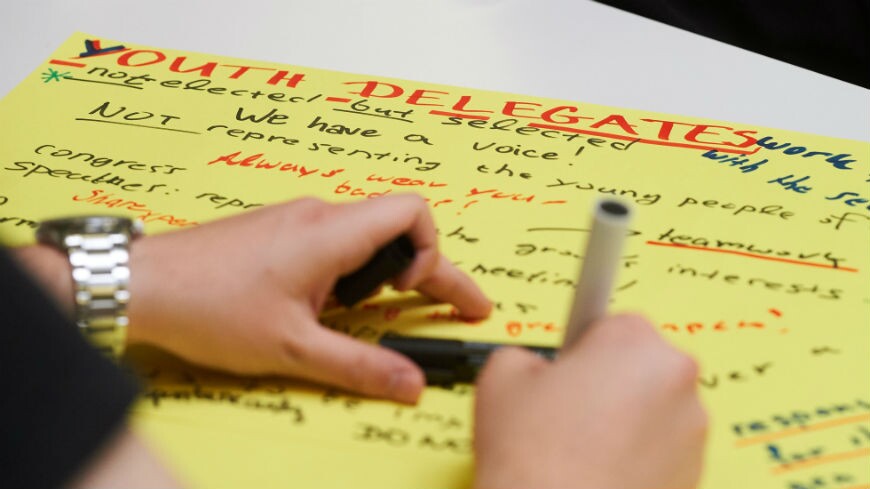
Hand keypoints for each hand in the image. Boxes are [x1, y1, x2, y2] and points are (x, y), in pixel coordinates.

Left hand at [122, 194, 490, 403]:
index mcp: (330, 234)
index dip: (433, 252)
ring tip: (374, 310)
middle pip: (396, 226)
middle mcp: (318, 216)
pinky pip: (335, 239)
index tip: (421, 294)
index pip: (412, 213)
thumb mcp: (292, 347)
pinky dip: (353, 268)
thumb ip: (359, 365)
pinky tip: (331, 302)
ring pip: (365, 233)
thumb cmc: (208, 307)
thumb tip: (410, 383)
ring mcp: (296, 220)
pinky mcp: (279, 230)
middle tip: (448, 306)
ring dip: (384, 270)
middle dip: (427, 269)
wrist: (142, 284)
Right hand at [473, 314, 706, 488]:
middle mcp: (676, 378)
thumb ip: (526, 355)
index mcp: (634, 341)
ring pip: (653, 409)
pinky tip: (599, 471)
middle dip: (607, 382)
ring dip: (625, 420)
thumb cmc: (533, 456)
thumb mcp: (501, 376)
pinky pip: (662, 450)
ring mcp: (692, 431)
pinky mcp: (696, 474)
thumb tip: (536, 367)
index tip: (577, 359)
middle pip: (638, 365)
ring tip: (579, 449)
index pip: (612, 322)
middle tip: (566, 411)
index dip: (584, 346)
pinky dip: (637, 457)